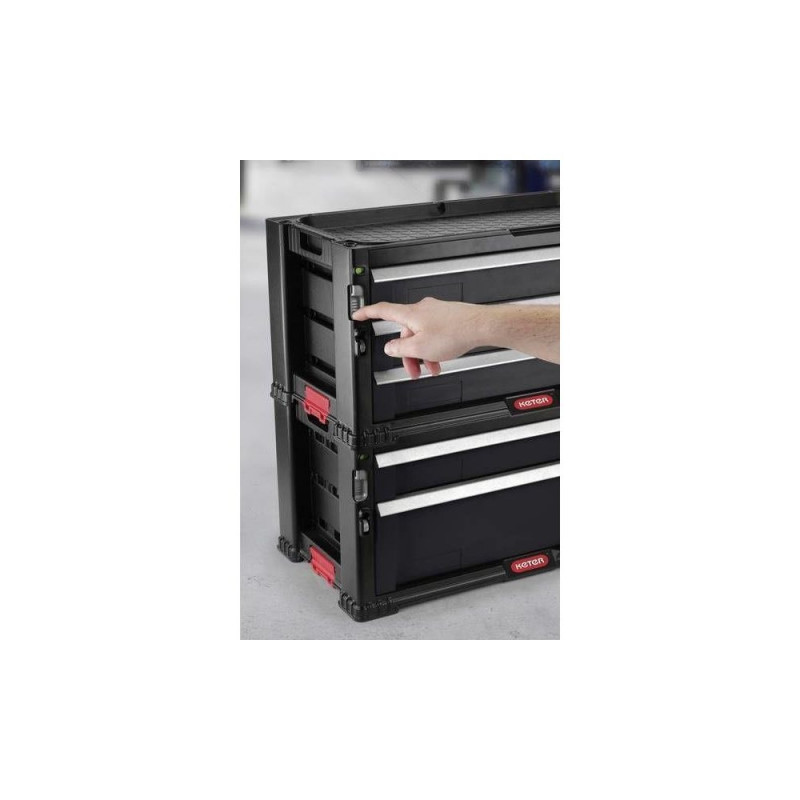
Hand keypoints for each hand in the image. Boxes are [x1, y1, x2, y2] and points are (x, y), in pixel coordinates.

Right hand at [352, 297, 485, 378]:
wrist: (480, 326)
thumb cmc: (455, 332)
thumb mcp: (420, 347)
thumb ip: (400, 349)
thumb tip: (390, 347)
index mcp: (410, 314)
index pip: (382, 311)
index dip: (366, 313)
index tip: (357, 315)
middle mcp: (422, 309)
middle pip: (405, 332)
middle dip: (408, 353)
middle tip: (413, 369)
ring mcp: (435, 312)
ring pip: (421, 335)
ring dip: (423, 354)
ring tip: (431, 368)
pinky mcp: (448, 317)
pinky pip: (434, 334)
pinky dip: (434, 348)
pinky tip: (441, 359)